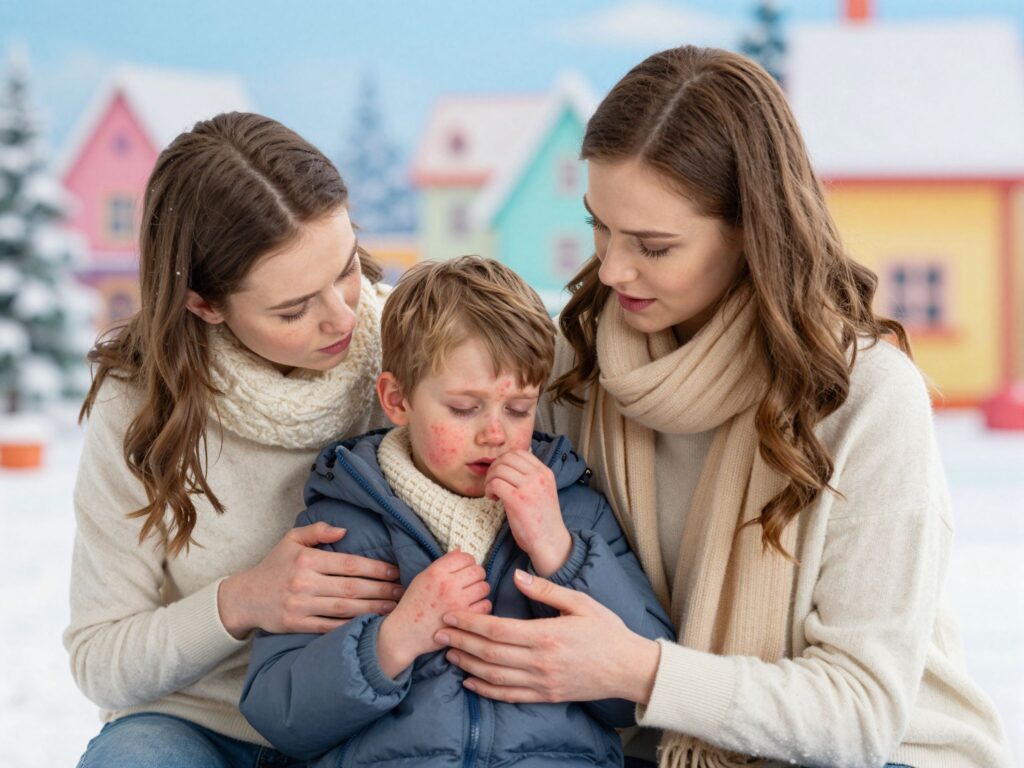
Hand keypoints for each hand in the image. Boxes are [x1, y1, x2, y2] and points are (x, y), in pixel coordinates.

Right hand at [218, 522, 402, 637]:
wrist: (245, 597)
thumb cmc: (274, 566)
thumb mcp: (291, 540)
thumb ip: (317, 531)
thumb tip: (344, 529)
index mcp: (306, 559)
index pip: (349, 564)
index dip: (375, 568)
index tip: (395, 571)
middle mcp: (304, 583)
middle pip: (351, 587)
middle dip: (381, 589)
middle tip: (402, 591)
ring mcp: (301, 606)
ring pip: (344, 608)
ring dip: (372, 608)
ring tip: (393, 608)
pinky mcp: (298, 625)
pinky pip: (330, 626)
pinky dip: (351, 625)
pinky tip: (369, 624)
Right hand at [377, 551, 490, 677]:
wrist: (404, 632)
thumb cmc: (413, 604)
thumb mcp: (422, 578)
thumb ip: (442, 564)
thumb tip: (460, 550)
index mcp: (436, 572)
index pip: (465, 557)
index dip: (468, 562)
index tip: (465, 570)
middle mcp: (447, 585)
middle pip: (478, 571)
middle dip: (477, 576)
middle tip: (470, 583)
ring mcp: (456, 602)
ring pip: (484, 587)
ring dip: (480, 591)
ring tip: (471, 596)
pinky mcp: (463, 619)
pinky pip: (485, 605)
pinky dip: (482, 606)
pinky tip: (472, 608)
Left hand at [436, 569, 659, 704]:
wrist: (628, 668)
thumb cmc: (606, 630)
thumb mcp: (579, 601)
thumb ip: (545, 590)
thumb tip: (518, 575)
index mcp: (546, 635)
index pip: (496, 629)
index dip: (469, 623)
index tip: (451, 615)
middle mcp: (540, 661)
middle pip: (489, 652)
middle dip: (460, 642)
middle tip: (439, 633)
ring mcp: (541, 682)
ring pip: (494, 676)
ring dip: (467, 664)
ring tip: (449, 654)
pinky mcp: (545, 695)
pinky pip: (508, 695)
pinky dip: (485, 690)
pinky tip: (469, 681)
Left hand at [484, 450, 570, 576]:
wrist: (550, 542)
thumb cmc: (543, 519)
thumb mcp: (542, 490)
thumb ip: (530, 476)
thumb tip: (506, 465)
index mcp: (545, 472)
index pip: (519, 452)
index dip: (504, 460)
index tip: (501, 474)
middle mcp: (538, 476)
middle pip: (506, 458)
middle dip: (494, 468)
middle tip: (492, 482)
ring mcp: (528, 487)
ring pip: (498, 470)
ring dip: (489, 480)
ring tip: (492, 492)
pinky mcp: (517, 500)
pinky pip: (495, 484)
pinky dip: (489, 490)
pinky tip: (493, 499)